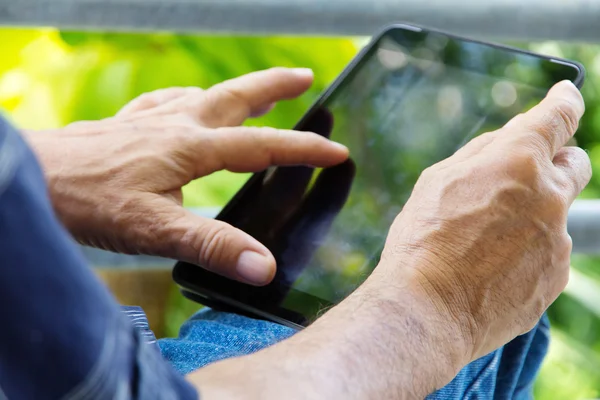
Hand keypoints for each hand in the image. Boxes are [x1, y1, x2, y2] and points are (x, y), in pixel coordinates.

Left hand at [24, 68, 348, 285]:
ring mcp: (149, 120)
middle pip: (237, 98)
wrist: (30, 176)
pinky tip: (184, 103)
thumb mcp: (155, 230)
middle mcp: (176, 125)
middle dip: (276, 87)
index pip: (262, 145)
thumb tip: (264, 266)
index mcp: (192, 147)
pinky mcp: (126, 125)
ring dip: (238, 91)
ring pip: (205, 96)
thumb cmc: (88, 201)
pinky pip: (166, 102)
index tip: (337, 151)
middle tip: (306, 77)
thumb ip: (212, 247)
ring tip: (258, 90)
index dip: (304, 148)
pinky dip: (187, 99)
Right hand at [186, 81, 591, 399]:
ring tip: (487, 239)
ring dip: (534, 213)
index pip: (559, 116)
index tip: (565, 96)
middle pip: (575, 163)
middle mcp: (550, 195)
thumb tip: (511, 137)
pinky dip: (530, 250)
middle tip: (526, 173)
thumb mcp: (438, 180)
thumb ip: (482, 152)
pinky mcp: (557, 276)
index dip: (563, 102)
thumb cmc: (422, 240)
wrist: (427, 307)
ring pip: (557, 212)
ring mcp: (557, 239)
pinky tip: (494, 265)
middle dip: (557, 159)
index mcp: (519, 160)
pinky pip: (551, 251)